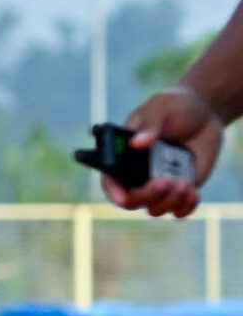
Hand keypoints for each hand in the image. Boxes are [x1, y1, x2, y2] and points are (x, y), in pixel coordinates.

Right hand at [108, 86, 222, 217]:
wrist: (205, 113)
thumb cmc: (175, 105)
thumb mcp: (161, 107)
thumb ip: (150, 124)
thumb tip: (137, 143)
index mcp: (123, 154)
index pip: (110, 179)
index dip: (113, 191)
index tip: (123, 197)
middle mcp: (137, 174)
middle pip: (132, 200)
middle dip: (147, 195)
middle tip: (165, 181)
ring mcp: (159, 183)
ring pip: (155, 208)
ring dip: (169, 200)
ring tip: (185, 182)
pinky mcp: (181, 189)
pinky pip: (179, 210)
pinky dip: (185, 207)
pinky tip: (193, 193)